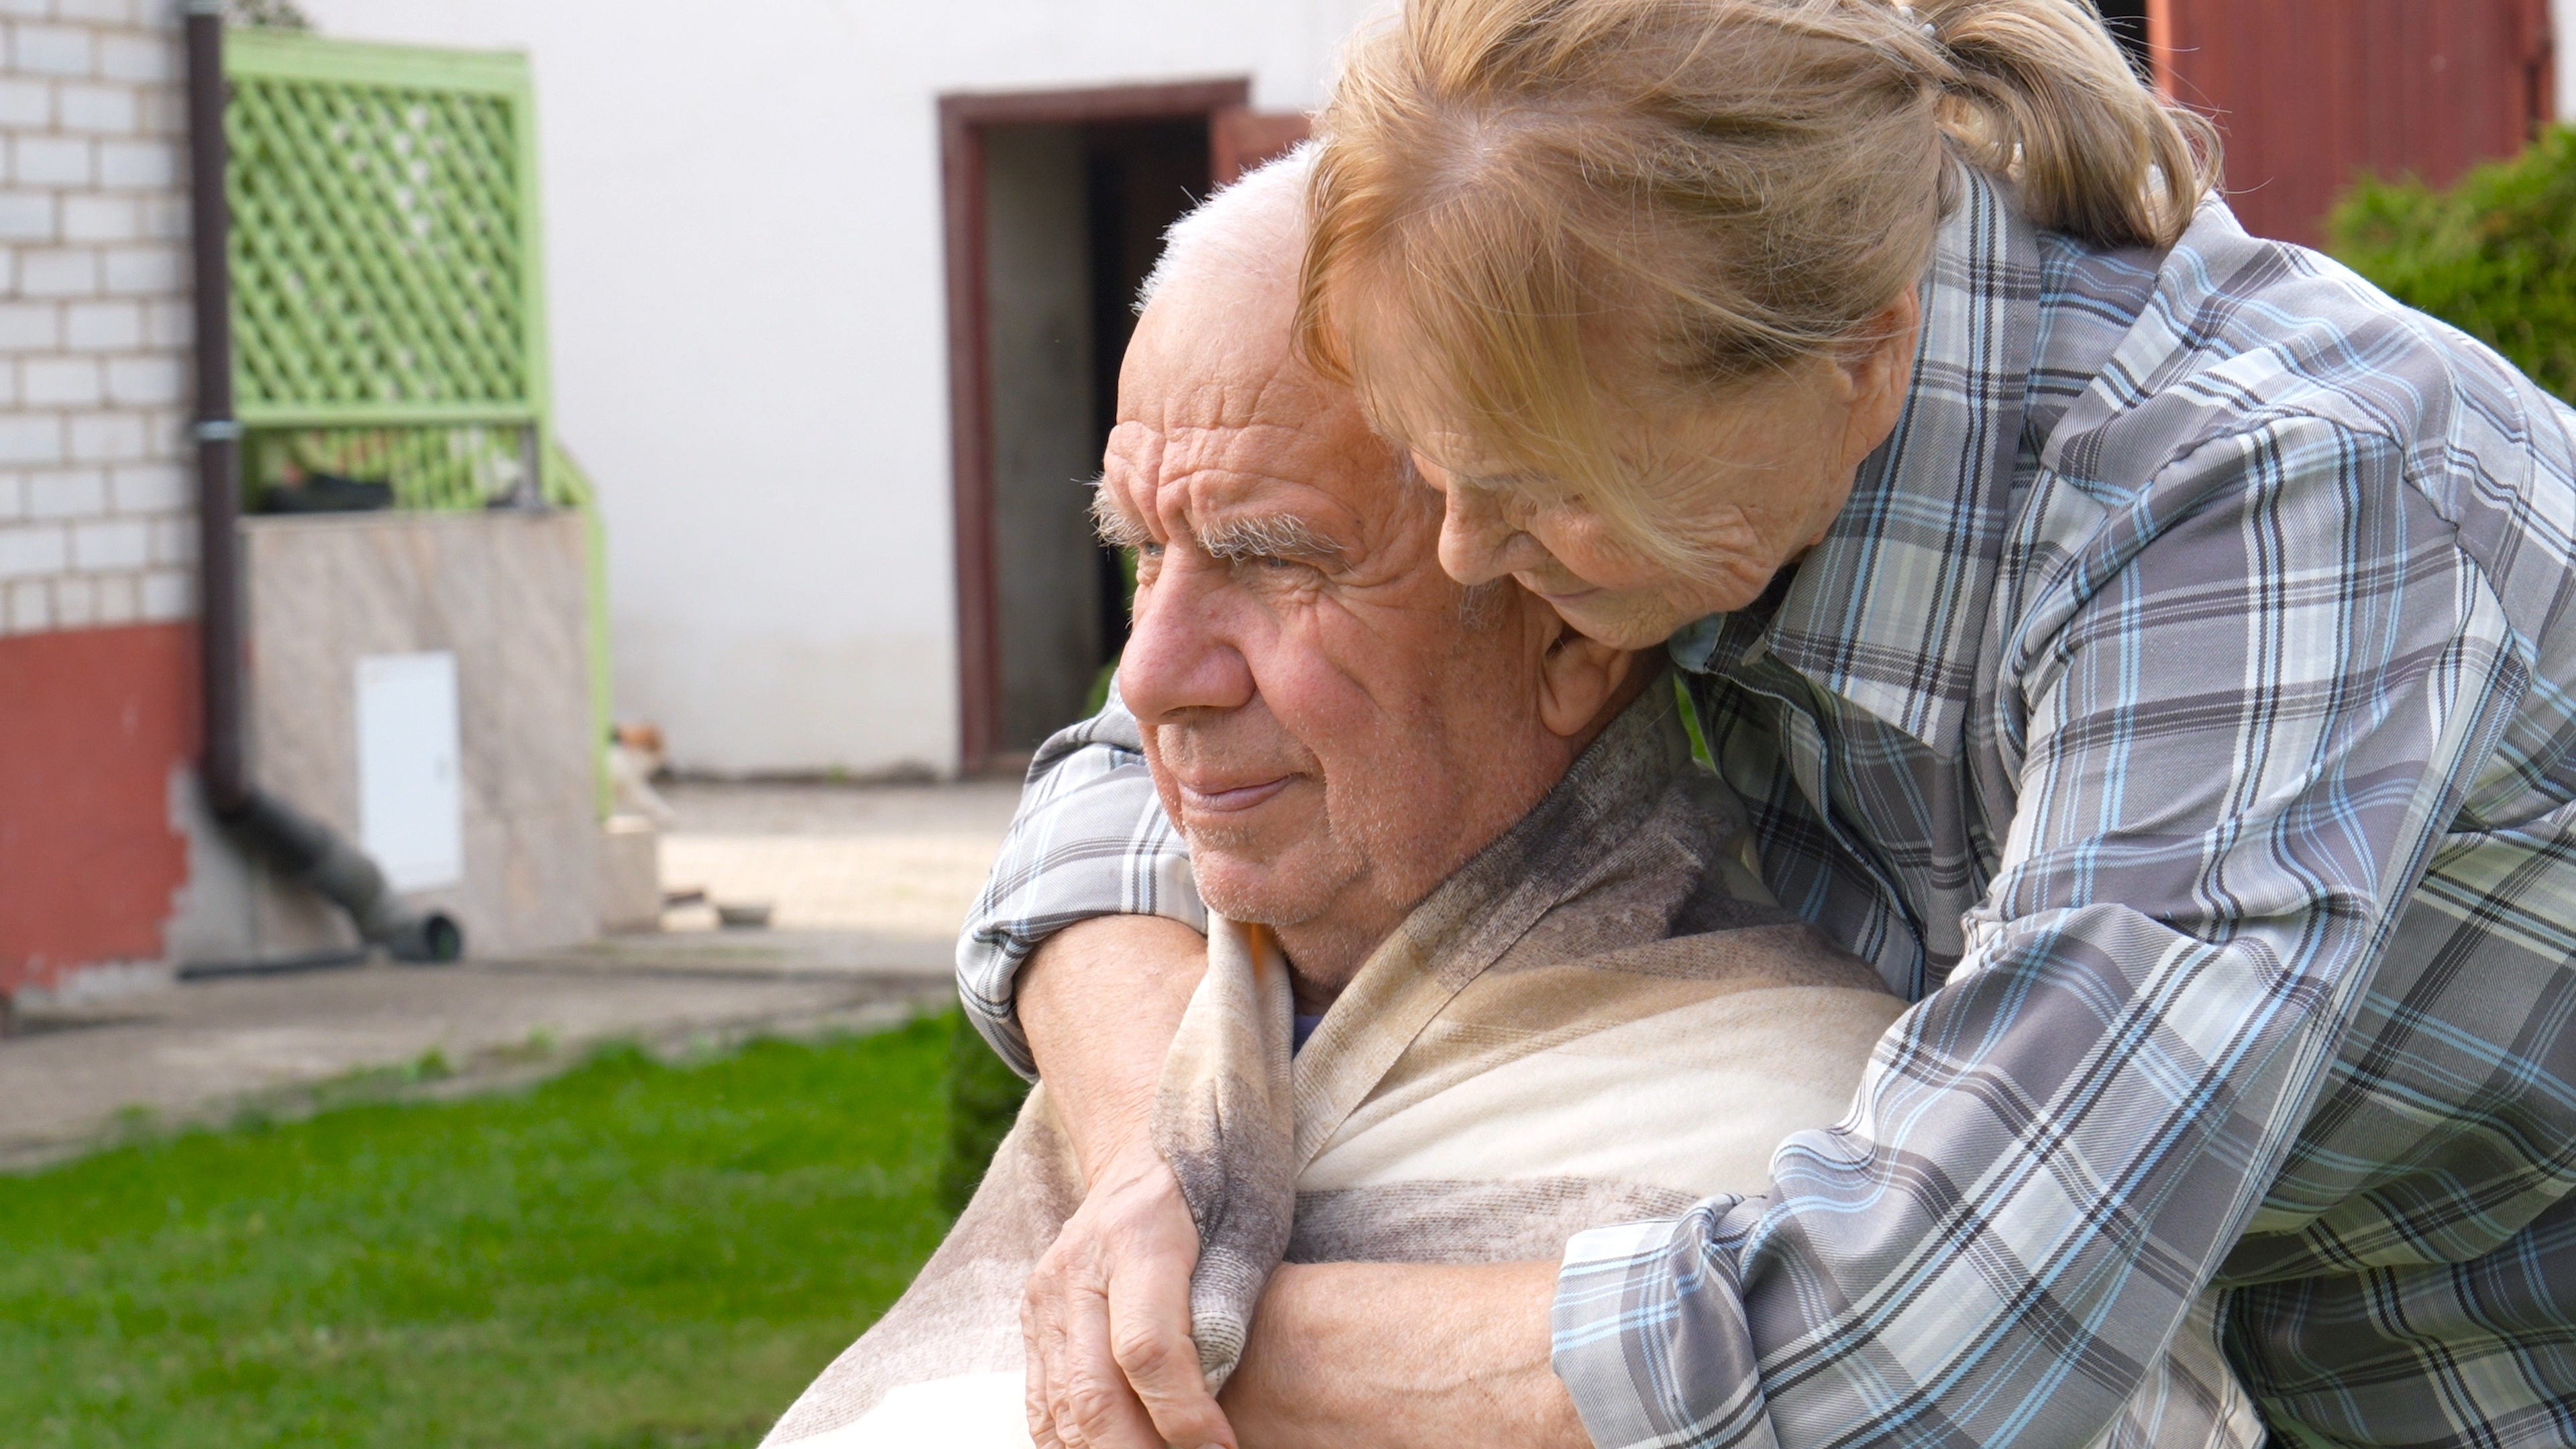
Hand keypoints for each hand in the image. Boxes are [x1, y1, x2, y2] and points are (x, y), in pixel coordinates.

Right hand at [1023, 1143, 1234, 1448]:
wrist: (1142, 1138)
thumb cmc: (1216, 1177)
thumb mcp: (1245, 1220)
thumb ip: (1228, 1301)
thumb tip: (1216, 1390)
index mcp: (1137, 1234)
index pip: (1146, 1348)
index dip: (1183, 1414)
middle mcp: (1077, 1269)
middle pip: (1093, 1394)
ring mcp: (1045, 1296)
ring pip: (1061, 1410)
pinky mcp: (1034, 1318)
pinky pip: (1044, 1403)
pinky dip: (1074, 1444)